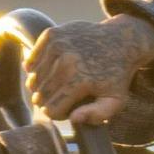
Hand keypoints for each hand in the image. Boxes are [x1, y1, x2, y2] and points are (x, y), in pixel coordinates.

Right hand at [26, 13, 153, 126]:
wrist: (122, 40)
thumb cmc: (117, 75)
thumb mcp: (116, 100)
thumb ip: (97, 115)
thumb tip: (73, 119)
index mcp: (80, 81)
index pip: (51, 110)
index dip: (59, 114)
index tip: (69, 109)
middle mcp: (66, 61)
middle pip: (41, 95)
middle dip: (49, 101)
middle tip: (63, 97)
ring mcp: (57, 45)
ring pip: (34, 79)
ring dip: (42, 86)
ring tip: (58, 85)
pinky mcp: (51, 34)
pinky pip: (31, 61)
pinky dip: (36, 69)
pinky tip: (50, 70)